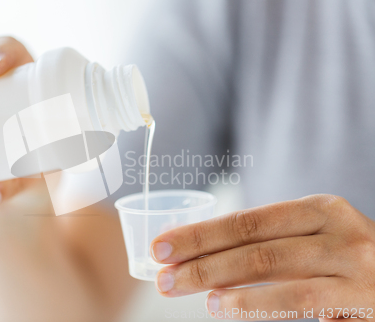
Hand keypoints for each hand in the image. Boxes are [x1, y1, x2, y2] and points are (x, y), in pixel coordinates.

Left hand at [150, 194, 374, 320]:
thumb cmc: (346, 260)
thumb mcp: (312, 239)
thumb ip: (267, 244)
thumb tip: (202, 254)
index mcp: (317, 209)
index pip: (246, 220)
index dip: (200, 233)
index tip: (162, 245)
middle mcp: (334, 228)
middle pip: (252, 241)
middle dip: (199, 256)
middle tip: (161, 273)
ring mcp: (351, 262)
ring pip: (270, 266)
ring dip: (217, 278)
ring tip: (182, 287)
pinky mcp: (361, 296)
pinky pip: (298, 299)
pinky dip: (255, 303)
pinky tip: (224, 306)